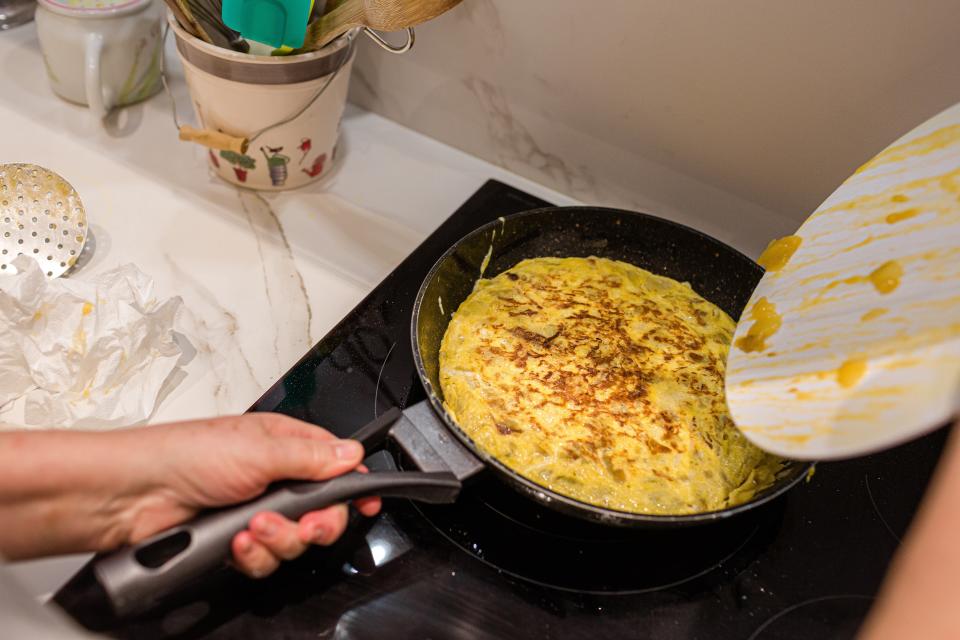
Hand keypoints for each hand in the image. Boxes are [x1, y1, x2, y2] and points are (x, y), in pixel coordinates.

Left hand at [128, 413, 381, 577]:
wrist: (133, 496)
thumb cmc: (185, 454)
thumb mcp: (259, 448)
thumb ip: (311, 458)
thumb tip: (353, 454)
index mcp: (284, 445)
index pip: (335, 464)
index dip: (353, 485)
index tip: (367, 502)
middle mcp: (273, 478)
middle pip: (322, 510)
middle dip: (317, 522)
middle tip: (309, 524)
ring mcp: (255, 512)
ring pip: (295, 540)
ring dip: (279, 539)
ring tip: (253, 528)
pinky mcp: (236, 542)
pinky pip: (266, 560)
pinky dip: (254, 556)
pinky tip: (235, 543)